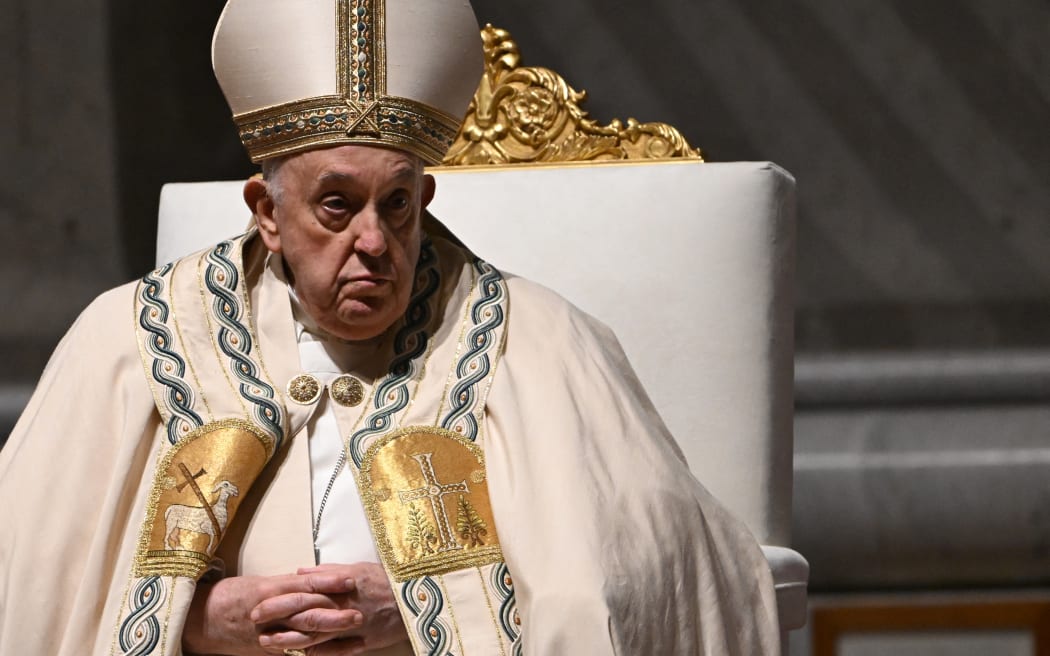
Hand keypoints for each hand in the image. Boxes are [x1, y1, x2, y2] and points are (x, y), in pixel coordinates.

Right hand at [183, 569, 360, 654]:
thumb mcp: (259, 583)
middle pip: (307, 612)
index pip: (305, 583)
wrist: (199, 620)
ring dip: (330, 634)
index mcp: (269, 589)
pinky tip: (334, 652)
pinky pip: (294, 650)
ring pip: (303, 634)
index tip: (350, 579)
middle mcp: (270, 611)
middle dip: (335, 613)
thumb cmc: (230, 595)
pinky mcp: (266, 648)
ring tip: (352, 631)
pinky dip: (315, 651)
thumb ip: (287, 584)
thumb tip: (314, 578)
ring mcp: (268, 632)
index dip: (328, 582)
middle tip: (359, 611)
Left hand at [253, 563, 407, 654]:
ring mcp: (355, 627)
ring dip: (291, 641)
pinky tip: (302, 655)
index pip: (304, 594)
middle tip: (254, 623)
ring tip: (268, 643)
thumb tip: (299, 573)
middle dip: (278, 621)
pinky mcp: (366, 641)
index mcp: (343, 586)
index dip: (279, 601)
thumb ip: (328, 572)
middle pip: (305, 616)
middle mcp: (345, 607)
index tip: (258, 604)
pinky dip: (319, 653)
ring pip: (317, 636)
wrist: (420, 596)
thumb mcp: (358, 567)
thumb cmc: (388, 578)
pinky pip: (339, 650)